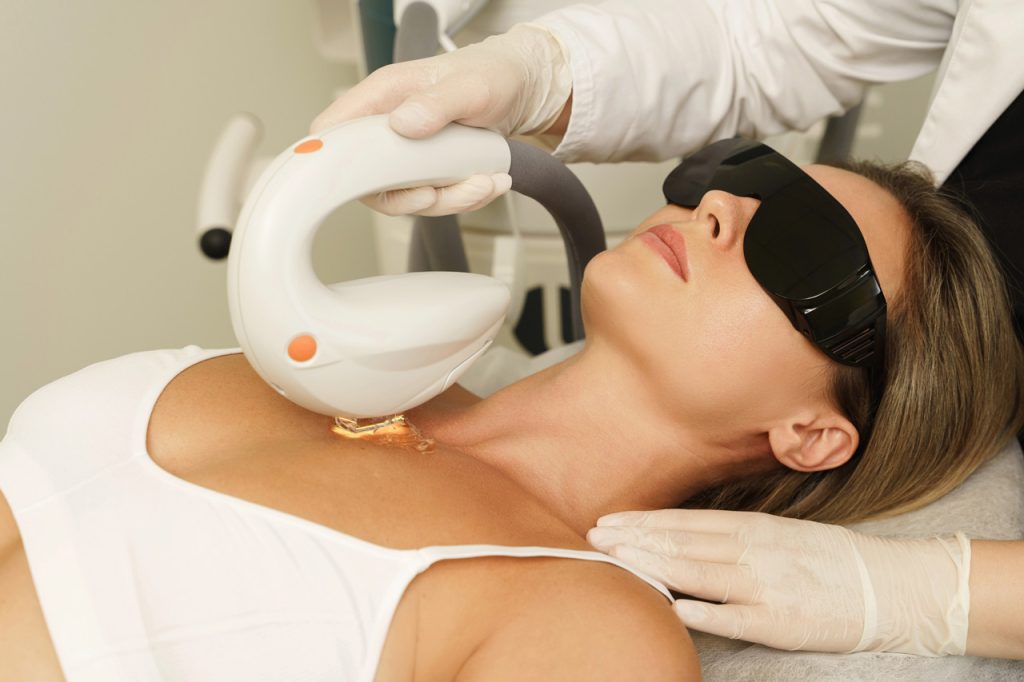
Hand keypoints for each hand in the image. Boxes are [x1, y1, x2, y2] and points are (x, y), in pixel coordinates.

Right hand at [311, 24, 570, 215]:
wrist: (520, 87)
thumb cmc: (491, 74)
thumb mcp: (471, 86)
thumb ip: (437, 103)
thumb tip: (402, 124)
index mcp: (383, 96)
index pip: (333, 130)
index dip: (335, 161)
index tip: (367, 182)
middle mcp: (388, 126)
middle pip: (368, 179)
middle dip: (407, 196)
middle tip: (438, 194)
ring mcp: (406, 152)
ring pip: (405, 196)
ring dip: (447, 201)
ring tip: (484, 184)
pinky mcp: (426, 170)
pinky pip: (434, 198)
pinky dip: (463, 199)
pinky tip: (489, 183)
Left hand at [588, 509, 970, 655]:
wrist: (892, 588)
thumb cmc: (830, 561)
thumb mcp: (780, 535)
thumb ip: (734, 536)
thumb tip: (683, 538)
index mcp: (754, 528)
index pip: (685, 522)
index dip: (643, 522)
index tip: (608, 521)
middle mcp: (754, 551)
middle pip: (681, 543)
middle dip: (634, 540)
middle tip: (594, 538)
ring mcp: (767, 586)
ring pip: (699, 572)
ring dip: (653, 564)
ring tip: (615, 560)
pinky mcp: (781, 622)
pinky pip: (734, 617)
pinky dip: (703, 611)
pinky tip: (672, 607)